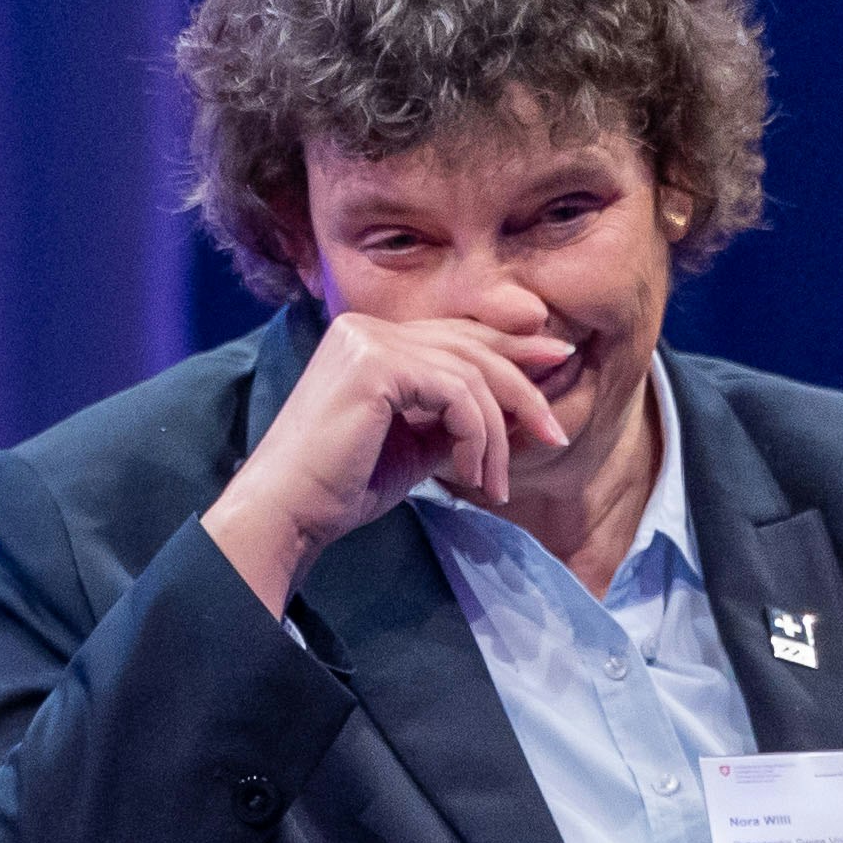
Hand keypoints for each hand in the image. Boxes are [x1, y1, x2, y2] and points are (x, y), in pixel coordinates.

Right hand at [197, 307, 578, 610]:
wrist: (288, 514)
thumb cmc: (340, 490)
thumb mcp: (413, 446)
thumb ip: (456, 419)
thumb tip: (519, 412)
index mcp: (367, 339)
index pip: (454, 336)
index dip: (510, 349)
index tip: (555, 366)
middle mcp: (365, 328)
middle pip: (470, 346)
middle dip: (522, 386)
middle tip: (554, 429)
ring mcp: (369, 341)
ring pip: (470, 374)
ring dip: (497, 434)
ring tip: (497, 484)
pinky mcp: (376, 365)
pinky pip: (456, 392)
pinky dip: (478, 436)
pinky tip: (473, 475)